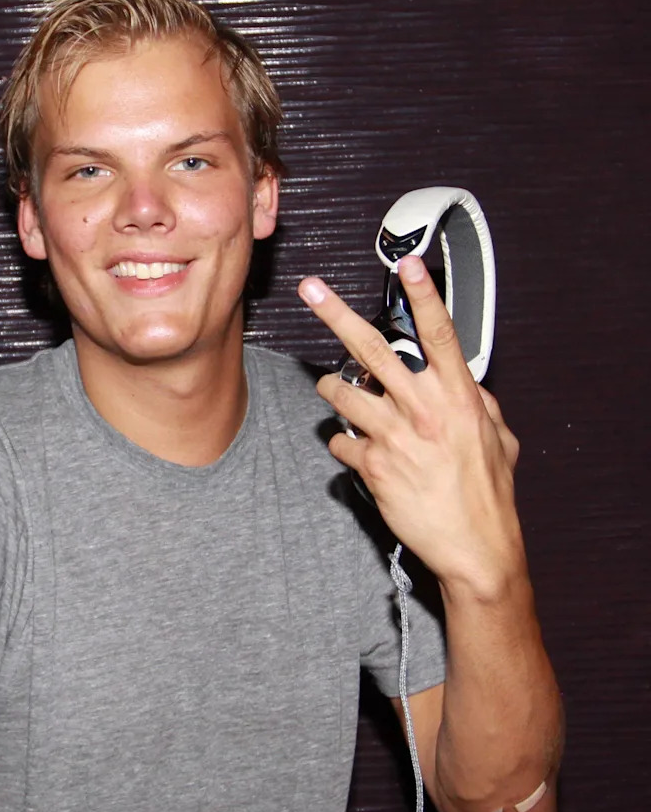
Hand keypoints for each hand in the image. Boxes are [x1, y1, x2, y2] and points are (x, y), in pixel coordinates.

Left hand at [298, 255, 523, 597]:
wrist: (475, 548)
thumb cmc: (488, 495)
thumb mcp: (500, 439)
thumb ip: (481, 403)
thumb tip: (469, 384)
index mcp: (459, 397)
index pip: (439, 334)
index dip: (423, 295)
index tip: (408, 263)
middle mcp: (423, 409)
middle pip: (370, 349)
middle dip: (335, 313)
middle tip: (312, 289)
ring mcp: (394, 437)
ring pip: (340, 393)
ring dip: (331, 390)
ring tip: (334, 392)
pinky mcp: (372, 466)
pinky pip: (339, 442)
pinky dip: (343, 444)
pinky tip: (358, 452)